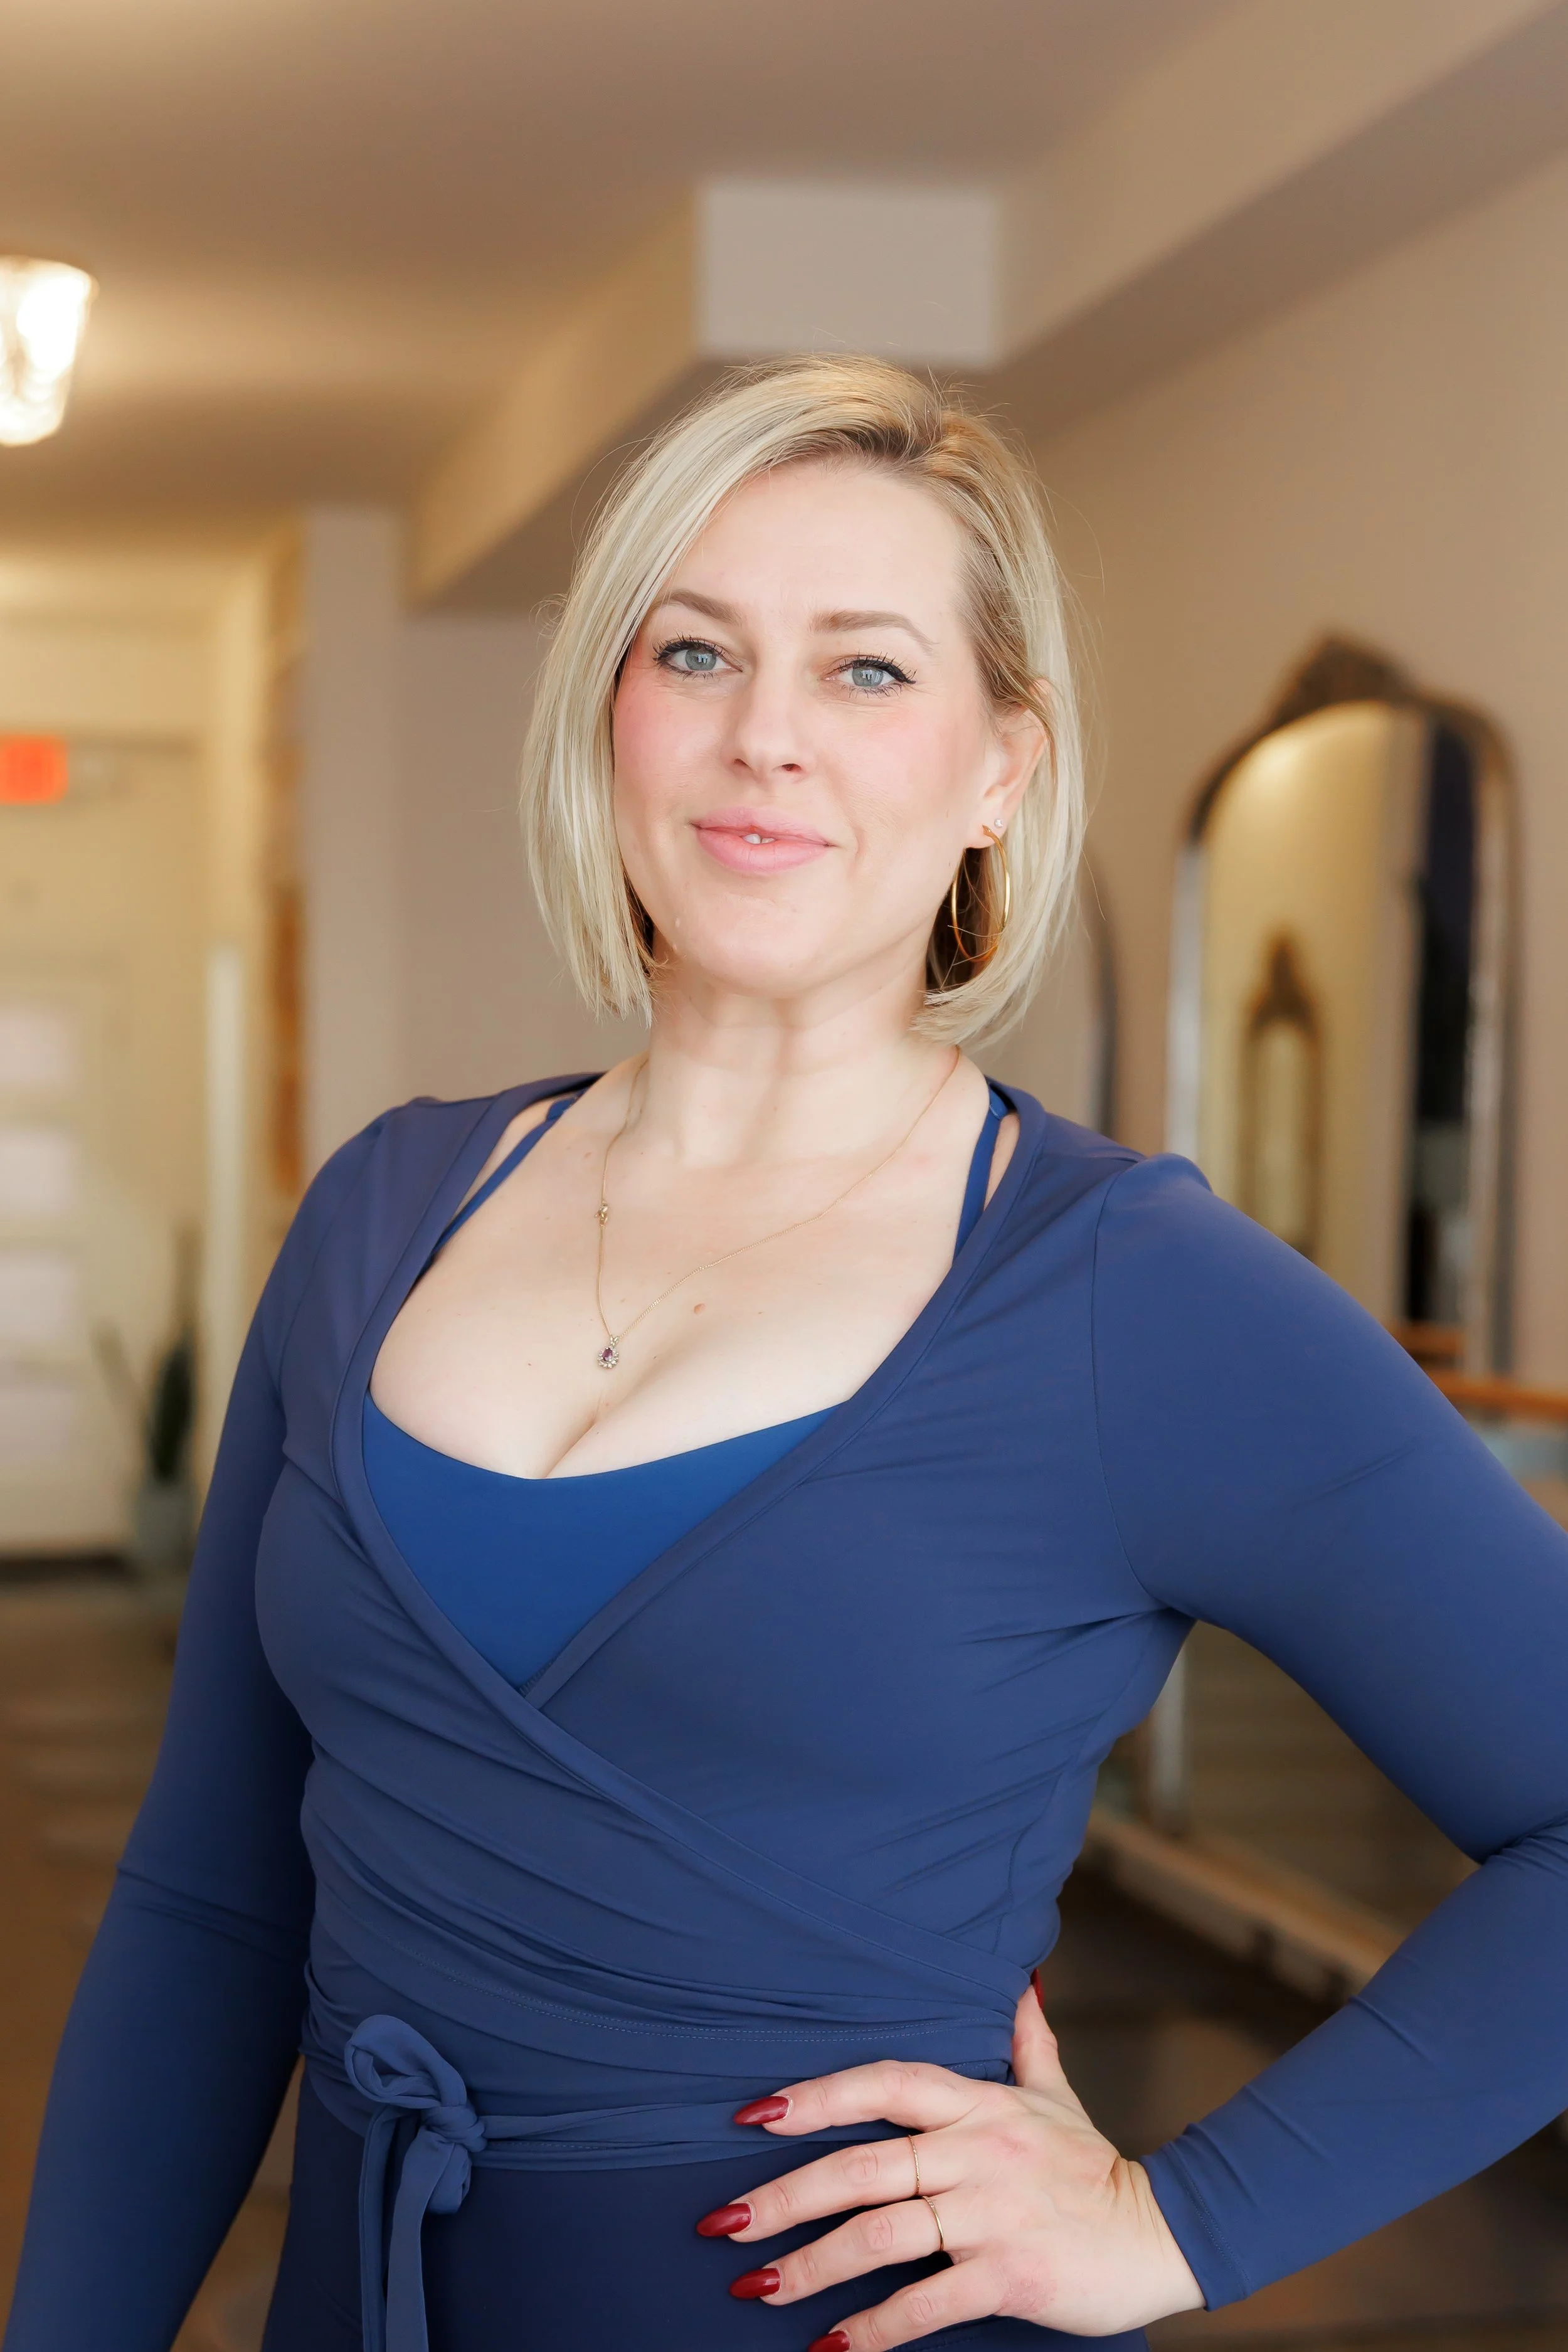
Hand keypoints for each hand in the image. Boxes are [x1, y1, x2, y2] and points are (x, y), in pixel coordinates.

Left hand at [700, 1984, 1203, 2347]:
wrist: (1163, 2232)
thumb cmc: (1093, 2166)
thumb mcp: (1057, 2092)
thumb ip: (1026, 2039)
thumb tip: (1018, 1980)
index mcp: (979, 2104)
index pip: (883, 2083)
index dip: (816, 2096)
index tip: (753, 2115)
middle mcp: (976, 2151)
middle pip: (863, 2168)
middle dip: (784, 2196)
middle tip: (721, 2222)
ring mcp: (991, 2215)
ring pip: (881, 2236)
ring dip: (810, 2266)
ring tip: (754, 2288)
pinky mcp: (1008, 2276)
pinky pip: (924, 2303)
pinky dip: (871, 2330)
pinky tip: (827, 2348)